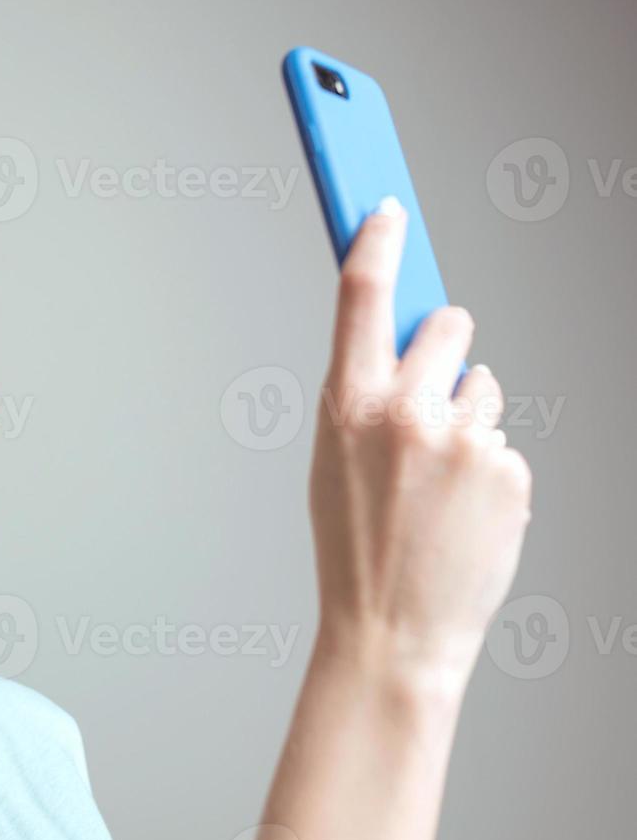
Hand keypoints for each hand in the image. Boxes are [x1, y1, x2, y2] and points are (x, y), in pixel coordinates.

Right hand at [308, 197, 532, 685]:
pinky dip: (488, 469)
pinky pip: (503, 442)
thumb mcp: (332, 459)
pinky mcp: (507, 470)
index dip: (373, 240)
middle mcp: (408, 411)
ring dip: (467, 420)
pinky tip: (462, 511)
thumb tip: (402, 343)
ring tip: (438, 484)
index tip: (384, 209)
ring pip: (483, 388)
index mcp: (348, 405)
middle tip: (430, 392)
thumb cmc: (354, 546)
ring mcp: (464, 440)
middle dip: (443, 346)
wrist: (393, 630)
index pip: (361, 296)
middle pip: (448, 323)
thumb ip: (364, 395)